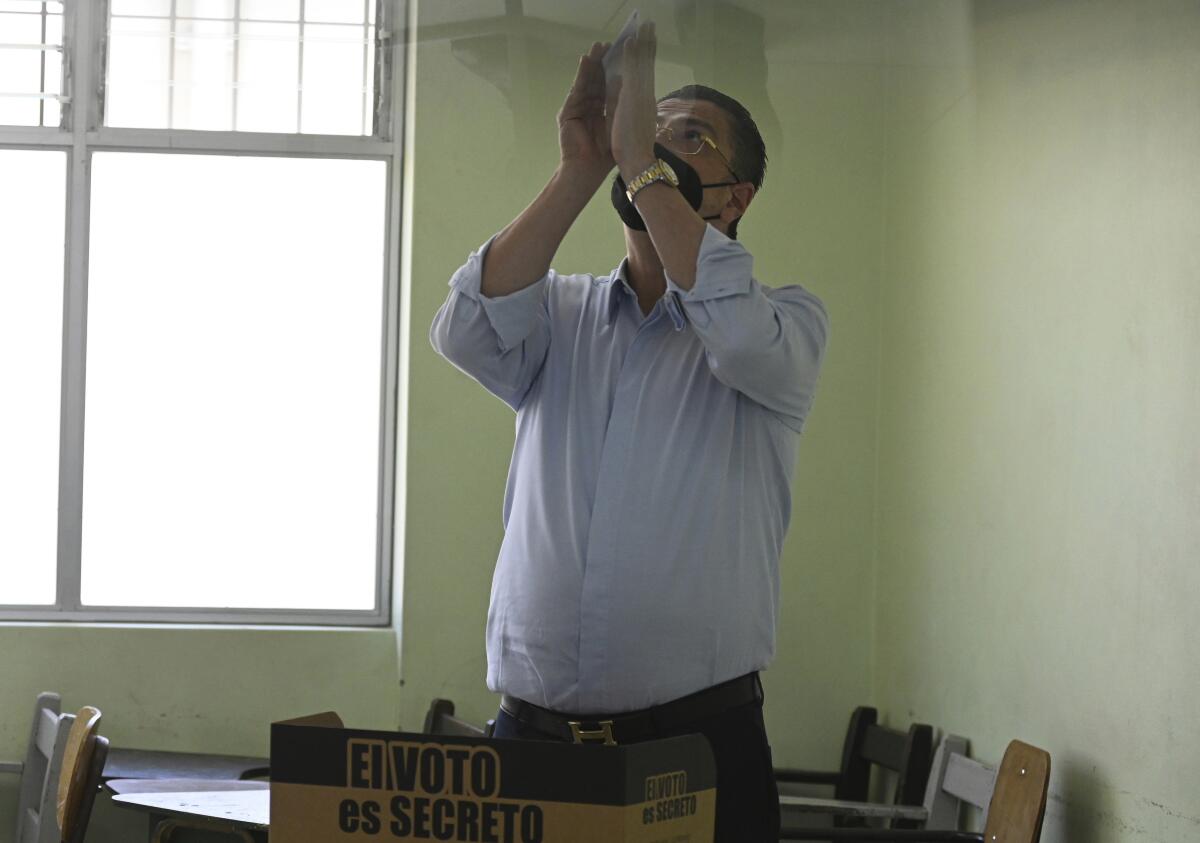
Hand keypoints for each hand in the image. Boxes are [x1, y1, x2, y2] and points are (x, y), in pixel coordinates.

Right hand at [556, 41, 614, 186]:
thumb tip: (624, 77)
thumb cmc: (607, 152)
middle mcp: (590, 106)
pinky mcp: (567, 111)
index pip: (608, 84)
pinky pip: (576, 89)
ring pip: (586, 81)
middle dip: (602, 62)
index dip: (613, 69)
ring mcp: (577, 108)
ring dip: (591, 64)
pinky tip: (585, 61)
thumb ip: (619, 100)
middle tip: (607, 43)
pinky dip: (581, 75)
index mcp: (603, 110)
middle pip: (596, 79)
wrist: (589, 170)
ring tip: (597, 47)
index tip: (621, 52)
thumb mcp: (617, 120)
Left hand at [610, 21, 657, 180]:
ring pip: (643, 64)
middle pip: (648, 64)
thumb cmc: (635, 150)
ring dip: (643, 43)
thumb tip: (627, 94)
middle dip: (649, 45)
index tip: (649, 43)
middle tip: (651, 25)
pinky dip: (632, 56)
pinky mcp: (634, 97)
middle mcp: (646, 95)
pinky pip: (633, 72)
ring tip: (644, 24)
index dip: (648, 58)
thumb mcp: (631, 124)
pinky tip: (630, 41)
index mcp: (645, 102)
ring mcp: (641, 95)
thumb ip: (630, 107)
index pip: (647, 75)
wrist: (638, 161)